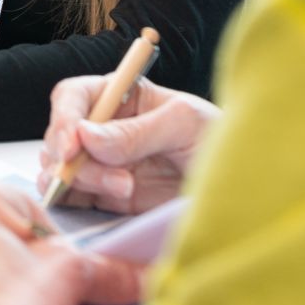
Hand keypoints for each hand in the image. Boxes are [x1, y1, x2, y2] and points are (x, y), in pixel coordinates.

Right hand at [38, 75, 219, 213]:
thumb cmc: (221, 142)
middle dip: (76, 160)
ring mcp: (102, 164)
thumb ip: (136, 131)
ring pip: (60, 169)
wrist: (243, 189)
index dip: (64, 118)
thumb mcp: (186, 125)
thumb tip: (86, 136)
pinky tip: (93, 207)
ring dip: (80, 182)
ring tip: (125, 190)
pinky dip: (69, 204)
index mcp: (120, 97)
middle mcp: (103, 129)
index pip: (74, 97)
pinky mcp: (105, 198)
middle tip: (117, 180)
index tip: (73, 145)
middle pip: (60, 137)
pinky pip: (71, 199)